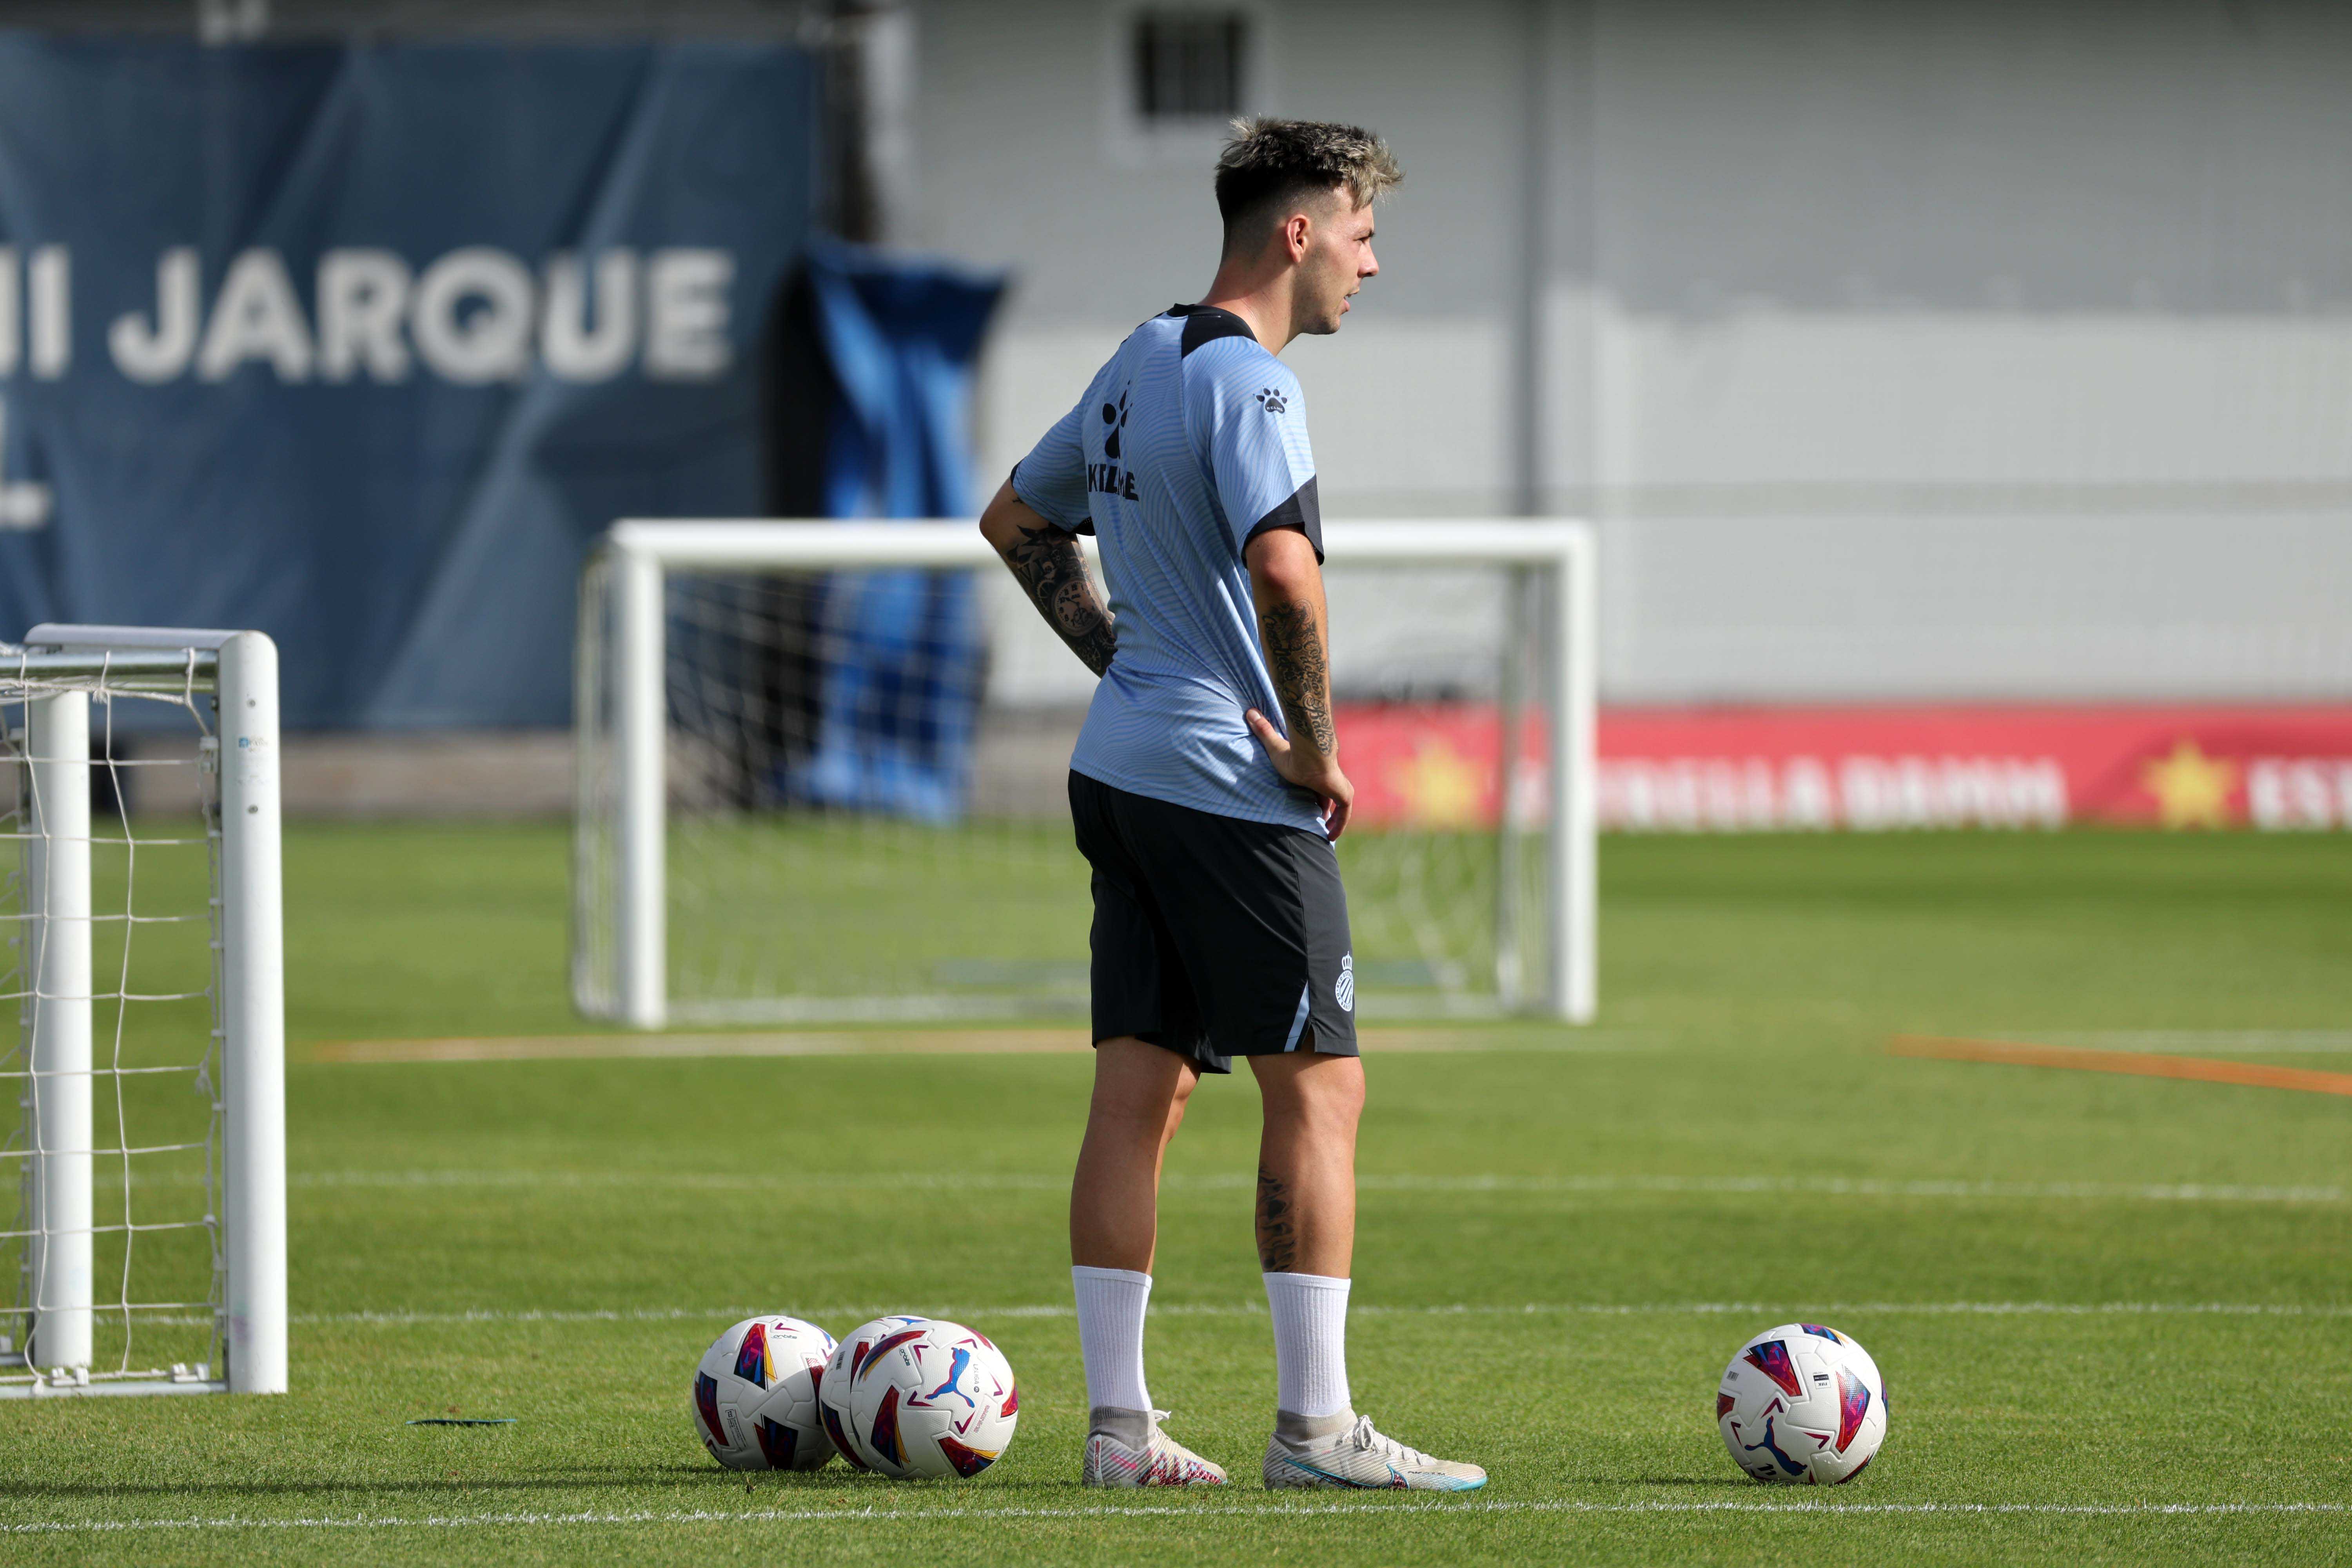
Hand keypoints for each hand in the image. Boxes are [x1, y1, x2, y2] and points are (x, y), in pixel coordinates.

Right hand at [1245, 707, 1353, 840]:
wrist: (1310, 753)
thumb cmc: (1293, 752)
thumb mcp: (1275, 747)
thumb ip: (1264, 731)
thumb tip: (1249, 711)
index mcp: (1318, 772)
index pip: (1320, 787)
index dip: (1317, 800)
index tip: (1312, 810)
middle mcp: (1331, 780)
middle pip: (1330, 799)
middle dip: (1326, 812)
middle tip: (1318, 826)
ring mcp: (1341, 787)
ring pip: (1340, 808)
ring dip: (1335, 822)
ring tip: (1326, 835)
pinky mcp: (1345, 794)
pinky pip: (1344, 814)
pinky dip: (1339, 826)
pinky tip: (1331, 837)